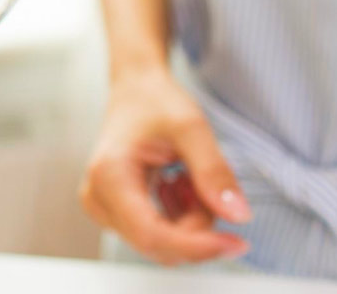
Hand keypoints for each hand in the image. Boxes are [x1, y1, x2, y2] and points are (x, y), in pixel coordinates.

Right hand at [79, 67, 252, 264]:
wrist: (135, 90)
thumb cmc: (154, 101)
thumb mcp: (192, 128)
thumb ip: (214, 173)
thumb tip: (238, 216)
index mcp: (109, 175)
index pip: (151, 234)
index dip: (196, 246)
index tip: (236, 242)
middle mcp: (98, 198)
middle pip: (159, 244)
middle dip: (196, 225)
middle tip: (205, 184)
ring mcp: (103, 208)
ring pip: (163, 244)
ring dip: (190, 219)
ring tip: (189, 177)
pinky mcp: (114, 213)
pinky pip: (158, 235)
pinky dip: (181, 218)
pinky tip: (179, 186)